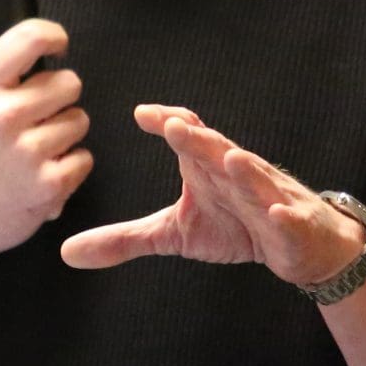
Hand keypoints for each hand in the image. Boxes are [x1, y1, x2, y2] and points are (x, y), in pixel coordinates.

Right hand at [0, 0, 92, 269]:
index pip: (31, 38)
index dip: (54, 37)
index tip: (57, 47)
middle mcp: (2, 117)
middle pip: (68, 83)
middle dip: (58, 99)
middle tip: (35, 117)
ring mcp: (26, 153)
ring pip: (79, 121)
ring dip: (64, 134)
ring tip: (35, 149)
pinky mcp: (47, 187)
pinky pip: (84, 158)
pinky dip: (69, 168)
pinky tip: (42, 173)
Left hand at [60, 104, 365, 285]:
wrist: (299, 245)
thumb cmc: (236, 226)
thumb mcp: (173, 234)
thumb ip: (123, 238)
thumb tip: (66, 251)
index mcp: (207, 168)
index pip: (188, 136)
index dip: (168, 121)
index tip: (141, 114)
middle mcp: (237, 174)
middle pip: (217, 150)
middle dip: (199, 138)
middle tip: (176, 125)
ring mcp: (269, 198)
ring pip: (257, 179)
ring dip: (246, 168)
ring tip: (231, 158)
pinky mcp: (292, 225)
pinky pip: (289, 219)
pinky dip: (284, 215)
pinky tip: (276, 213)